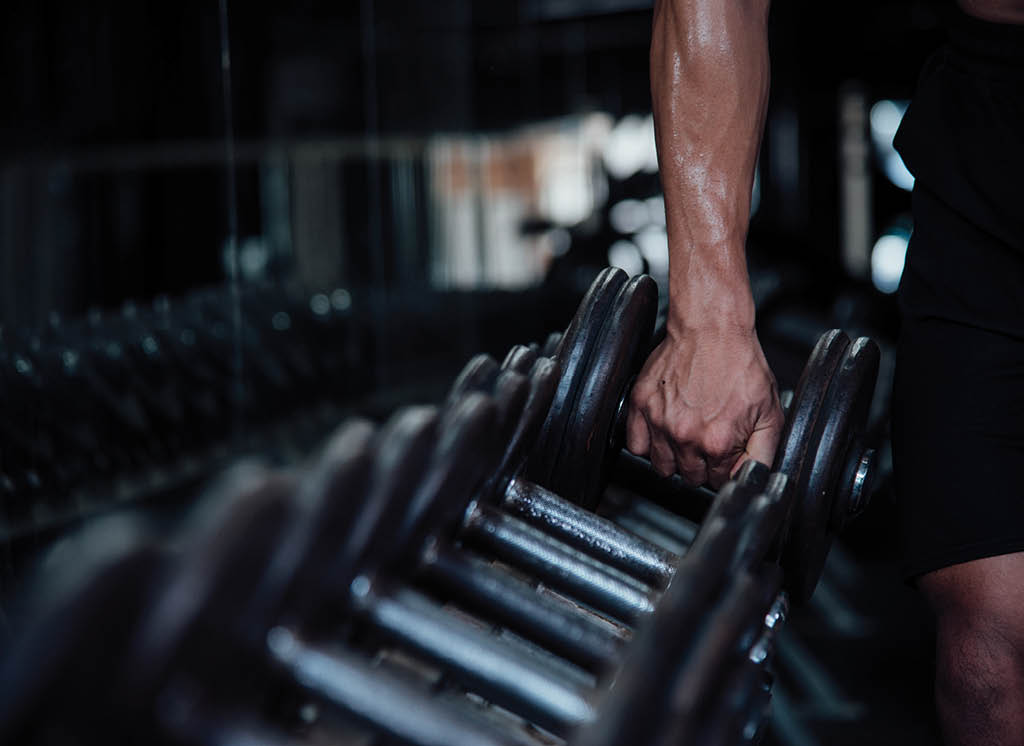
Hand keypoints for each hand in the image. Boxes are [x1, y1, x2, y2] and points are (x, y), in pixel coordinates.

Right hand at [625, 325, 783, 488]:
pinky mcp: (641, 406)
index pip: (719, 481)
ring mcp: (659, 422)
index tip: (726, 453)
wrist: (711, 328)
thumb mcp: (769, 411)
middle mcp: (685, 436)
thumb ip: (762, 452)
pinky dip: (648, 444)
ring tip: (686, 436)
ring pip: (662, 467)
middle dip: (702, 465)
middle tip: (708, 440)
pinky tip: (663, 431)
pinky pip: (636, 445)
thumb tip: (752, 478)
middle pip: (690, 477)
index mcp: (718, 442)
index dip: (725, 468)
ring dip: (675, 458)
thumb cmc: (740, 362)